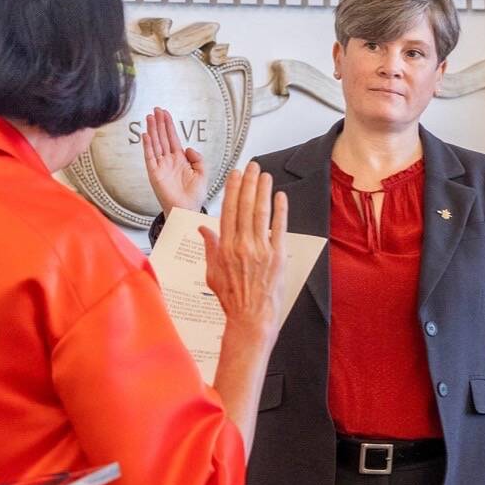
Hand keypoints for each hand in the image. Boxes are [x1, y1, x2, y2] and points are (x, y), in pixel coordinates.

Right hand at [142, 107, 207, 213]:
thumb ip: (198, 158)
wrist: (187, 210)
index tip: (165, 113)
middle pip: (162, 137)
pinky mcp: (154, 174)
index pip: (172, 138)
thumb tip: (188, 148)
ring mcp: (160, 166)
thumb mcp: (203, 173)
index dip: (169, 125)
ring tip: (149, 117)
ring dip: (152, 130)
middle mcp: (168, 161)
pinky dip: (148, 146)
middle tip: (155, 109)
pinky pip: (150, 157)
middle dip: (159, 123)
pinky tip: (146, 135)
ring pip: (155, 144)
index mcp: (180, 159)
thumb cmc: (194, 195)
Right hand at [199, 161, 287, 345]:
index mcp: (225, 247)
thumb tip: (203, 230)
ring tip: (265, 175)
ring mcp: (260, 249)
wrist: (250, 317)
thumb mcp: (212, 273)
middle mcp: (241, 244)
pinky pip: (279, 228)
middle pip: (245, 206)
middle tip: (253, 166)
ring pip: (260, 213)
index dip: (233, 189)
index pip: (228, 210)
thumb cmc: (232, 298)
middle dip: (249, 183)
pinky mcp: (277, 256)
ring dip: (263, 191)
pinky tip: (280, 196)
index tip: (236, 175)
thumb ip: (210, 248)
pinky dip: (280, 210)